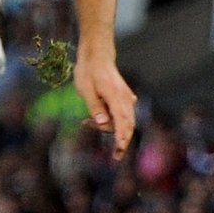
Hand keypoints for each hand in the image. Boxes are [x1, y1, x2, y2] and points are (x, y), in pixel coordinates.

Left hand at [73, 44, 135, 158]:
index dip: (122, 138)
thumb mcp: (85, 89)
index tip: (120, 151)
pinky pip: (123, 115)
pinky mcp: (124, 98)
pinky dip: (113, 122)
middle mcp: (125, 98)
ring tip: (88, 123)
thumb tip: (103, 123)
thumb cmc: (88, 71)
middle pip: (128, 125)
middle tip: (115, 156)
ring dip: (111, 129)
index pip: (122, 122)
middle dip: (122, 140)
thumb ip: (95, 106)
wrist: (97, 56)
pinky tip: (94, 119)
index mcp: (115, 96)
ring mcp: (126, 98)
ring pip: (125, 121)